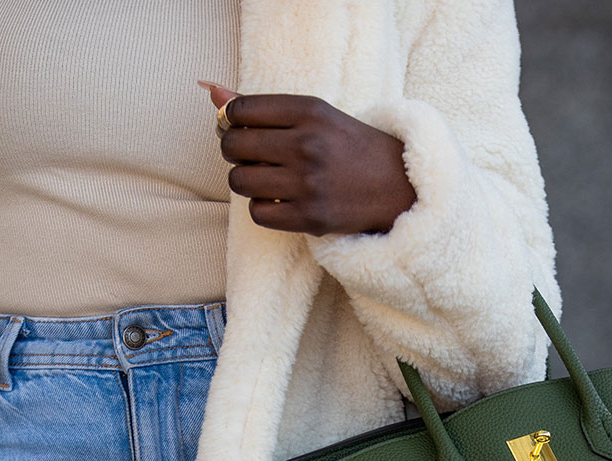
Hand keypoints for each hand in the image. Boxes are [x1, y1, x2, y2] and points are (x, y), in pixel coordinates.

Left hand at [201, 82, 416, 236]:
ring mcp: (309, 183)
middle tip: (253, 155)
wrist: (400, 188)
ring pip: (239, 181)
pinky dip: (263, 207)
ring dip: (246, 180)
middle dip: (235, 150)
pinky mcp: (311, 217)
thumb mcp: (315, 116)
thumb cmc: (351, 148)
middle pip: (233, 145)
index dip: (232, 120)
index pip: (241, 110)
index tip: (245, 128)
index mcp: (310, 111)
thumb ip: (262, 107)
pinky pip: (258, 212)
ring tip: (266, 179)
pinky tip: (280, 200)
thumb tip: (211, 92)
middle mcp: (308, 144)